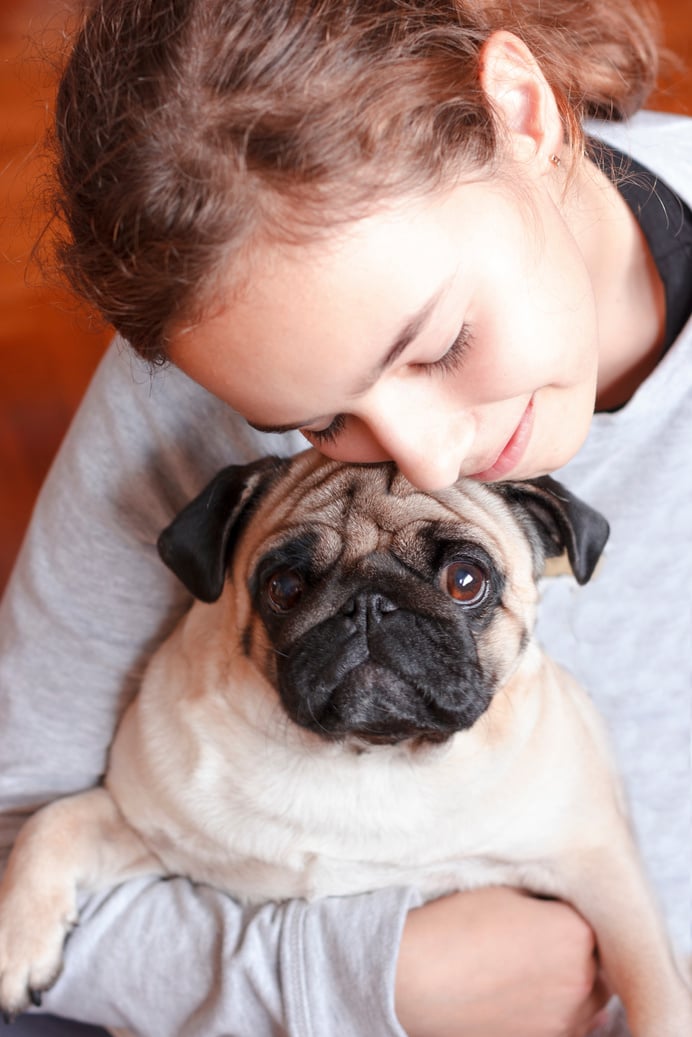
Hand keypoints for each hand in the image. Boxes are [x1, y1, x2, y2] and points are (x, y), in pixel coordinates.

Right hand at [395, 886, 609, 1036]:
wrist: (417, 978)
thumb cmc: (455, 925)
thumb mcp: (506, 892)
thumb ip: (547, 904)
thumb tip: (559, 911)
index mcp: (577, 934)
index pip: (593, 920)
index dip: (570, 914)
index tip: (547, 911)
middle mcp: (583, 981)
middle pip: (599, 964)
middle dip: (578, 952)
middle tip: (539, 942)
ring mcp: (566, 1022)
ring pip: (589, 1003)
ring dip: (571, 987)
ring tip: (526, 972)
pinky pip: (566, 1028)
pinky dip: (552, 1014)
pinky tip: (518, 998)